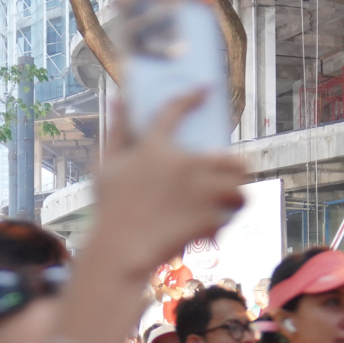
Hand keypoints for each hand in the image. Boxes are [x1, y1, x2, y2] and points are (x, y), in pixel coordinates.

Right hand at [84, 93, 247, 286]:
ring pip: (238, 189)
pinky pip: (228, 216)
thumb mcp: (105, 167)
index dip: (192, 97)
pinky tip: (210, 231)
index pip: (175, 111)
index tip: (205, 91)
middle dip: (235, 169)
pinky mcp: (209, 216)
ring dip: (233, 198)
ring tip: (222, 208)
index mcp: (154, 148)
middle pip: (230, 158)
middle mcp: (182, 163)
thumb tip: (118, 99)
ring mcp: (198, 190)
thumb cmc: (110, 210)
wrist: (120, 251)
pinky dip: (222, 224)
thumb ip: (115, 132)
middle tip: (228, 180)